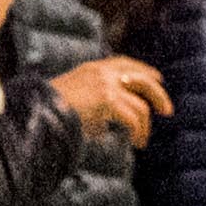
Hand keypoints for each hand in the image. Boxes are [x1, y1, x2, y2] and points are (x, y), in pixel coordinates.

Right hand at [49, 55, 168, 145]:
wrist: (38, 112)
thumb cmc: (51, 111)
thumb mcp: (77, 102)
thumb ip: (97, 107)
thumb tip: (109, 125)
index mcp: (92, 69)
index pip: (125, 64)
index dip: (144, 71)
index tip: (158, 79)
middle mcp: (101, 72)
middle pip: (142, 78)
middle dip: (158, 94)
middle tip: (167, 111)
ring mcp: (105, 84)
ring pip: (140, 106)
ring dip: (144, 127)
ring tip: (141, 141)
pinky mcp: (107, 99)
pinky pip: (133, 119)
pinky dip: (137, 132)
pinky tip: (135, 142)